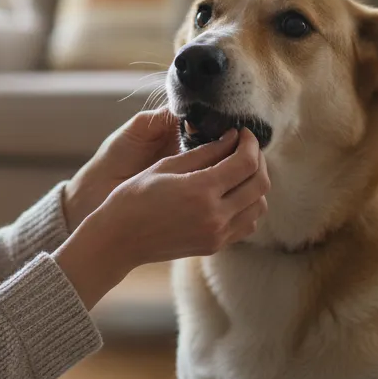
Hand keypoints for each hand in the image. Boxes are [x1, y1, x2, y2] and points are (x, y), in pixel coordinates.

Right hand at [53, 128, 269, 308]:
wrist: (118, 239)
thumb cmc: (134, 198)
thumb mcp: (166, 166)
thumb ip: (203, 152)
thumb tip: (231, 138)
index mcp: (200, 191)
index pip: (246, 163)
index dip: (251, 143)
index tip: (244, 133)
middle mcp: (214, 216)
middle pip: (259, 184)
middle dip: (258, 160)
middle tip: (245, 148)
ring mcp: (216, 234)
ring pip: (259, 206)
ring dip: (255, 184)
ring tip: (238, 171)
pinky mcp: (214, 246)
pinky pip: (247, 224)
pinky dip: (247, 207)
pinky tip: (230, 195)